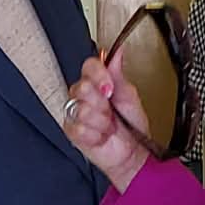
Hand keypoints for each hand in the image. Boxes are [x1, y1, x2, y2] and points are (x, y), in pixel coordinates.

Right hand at [63, 50, 150, 191]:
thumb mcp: (129, 95)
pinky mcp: (72, 131)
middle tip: (111, 110)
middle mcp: (83, 96)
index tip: (110, 87)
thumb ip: (118, 74)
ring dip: (100, 120)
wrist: (132, 152)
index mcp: (97, 83)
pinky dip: (95, 134)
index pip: (89, 66)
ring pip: (81, 109)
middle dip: (101, 102)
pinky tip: (101, 136)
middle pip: (82, 87)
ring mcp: (75, 114)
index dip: (99, 75)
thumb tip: (116, 53)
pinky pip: (78, 128)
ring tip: (108, 126)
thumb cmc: (131, 124)